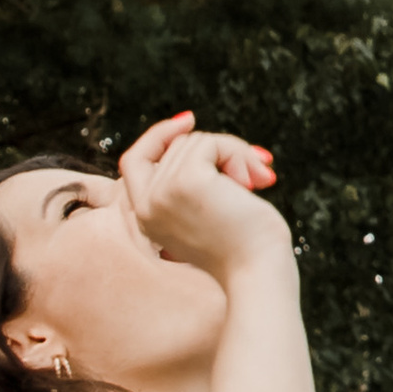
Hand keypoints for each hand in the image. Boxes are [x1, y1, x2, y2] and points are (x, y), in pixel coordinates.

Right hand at [116, 111, 286, 282]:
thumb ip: (192, 182)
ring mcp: (162, 192)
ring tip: (256, 184)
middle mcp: (145, 205)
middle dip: (222, 150)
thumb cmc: (244, 246)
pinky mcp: (186, 181)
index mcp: (145, 217)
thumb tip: (193, 129)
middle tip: (257, 172)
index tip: (189, 120)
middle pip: (178, 145)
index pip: (133, 160)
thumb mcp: (206, 213)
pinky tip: (254, 183)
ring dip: (237, 154)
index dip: (158, 135)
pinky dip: (238, 154)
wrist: (259, 272)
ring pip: (198, 141)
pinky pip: (211, 142)